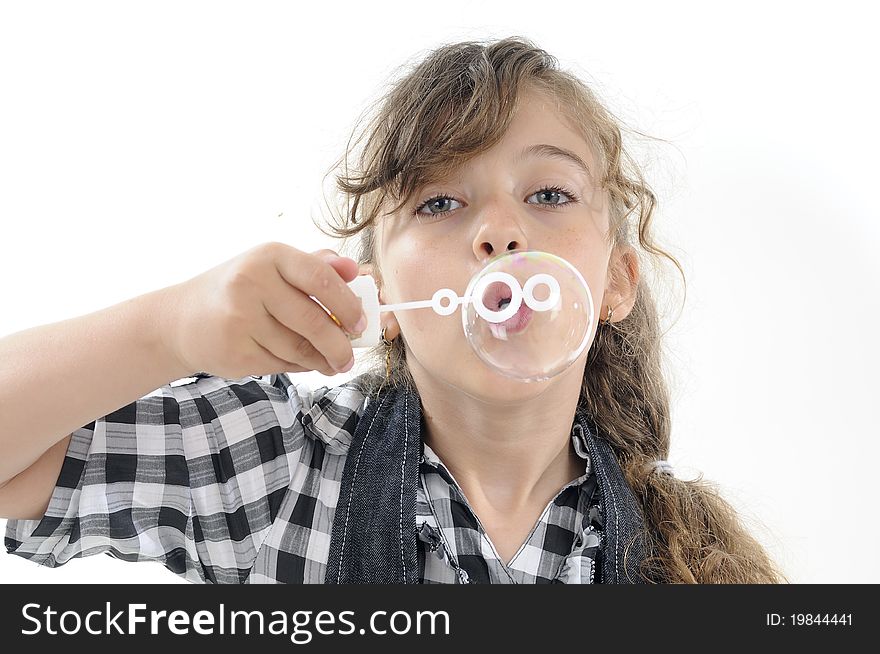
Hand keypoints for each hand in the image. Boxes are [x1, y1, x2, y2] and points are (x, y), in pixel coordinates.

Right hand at [159, 242, 365, 378]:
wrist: (181, 319)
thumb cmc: (240, 290)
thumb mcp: (273, 269)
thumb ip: (316, 267)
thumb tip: (355, 270)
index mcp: (269, 256)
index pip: (321, 279)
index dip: (348, 304)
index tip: (360, 323)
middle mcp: (252, 283)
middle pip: (313, 322)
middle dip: (340, 346)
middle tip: (350, 357)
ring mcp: (240, 318)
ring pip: (299, 349)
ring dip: (321, 361)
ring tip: (331, 363)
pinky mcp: (234, 350)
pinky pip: (281, 365)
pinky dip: (298, 367)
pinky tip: (301, 363)